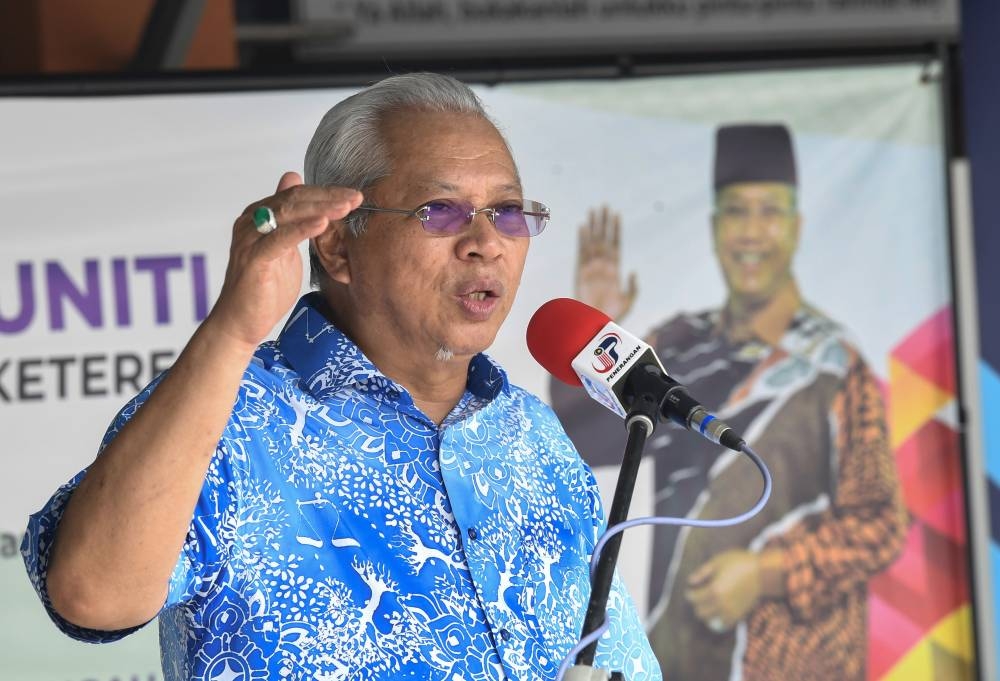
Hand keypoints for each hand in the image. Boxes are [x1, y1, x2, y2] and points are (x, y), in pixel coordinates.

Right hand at [206, 172, 362, 351]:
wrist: (240, 322)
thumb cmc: (264, 288)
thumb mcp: (285, 248)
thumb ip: (292, 220)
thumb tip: (294, 180)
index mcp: (258, 216)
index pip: (295, 194)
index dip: (326, 192)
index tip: (353, 195)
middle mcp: (251, 222)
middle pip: (293, 199)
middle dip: (328, 197)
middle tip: (356, 198)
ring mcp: (250, 239)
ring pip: (288, 214)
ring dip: (320, 208)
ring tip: (345, 207)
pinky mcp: (253, 259)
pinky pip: (280, 239)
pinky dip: (302, 229)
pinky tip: (322, 224)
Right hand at [575, 205, 637, 319]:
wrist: (594, 324)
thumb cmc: (611, 316)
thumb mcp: (629, 301)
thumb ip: (633, 287)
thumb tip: (633, 271)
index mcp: (614, 270)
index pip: (616, 245)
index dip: (616, 230)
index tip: (617, 215)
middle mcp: (603, 266)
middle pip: (603, 239)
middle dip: (604, 223)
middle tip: (604, 205)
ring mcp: (592, 268)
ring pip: (593, 242)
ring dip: (593, 226)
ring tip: (594, 210)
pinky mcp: (581, 272)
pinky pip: (582, 252)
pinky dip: (582, 239)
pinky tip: (583, 227)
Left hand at [685, 549, 762, 631]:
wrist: (762, 572)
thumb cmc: (739, 563)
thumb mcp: (717, 562)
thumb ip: (702, 573)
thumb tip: (690, 581)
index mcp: (714, 590)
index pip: (694, 598)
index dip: (689, 594)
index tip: (691, 590)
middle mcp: (721, 604)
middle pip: (700, 612)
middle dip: (697, 605)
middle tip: (699, 597)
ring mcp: (731, 611)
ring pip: (711, 621)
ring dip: (706, 614)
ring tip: (708, 605)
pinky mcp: (740, 615)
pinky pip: (724, 625)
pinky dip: (718, 621)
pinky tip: (718, 612)